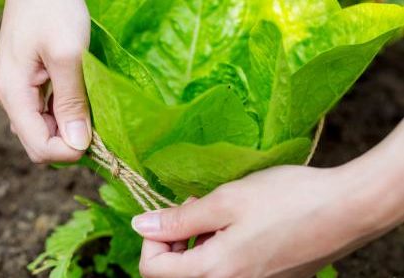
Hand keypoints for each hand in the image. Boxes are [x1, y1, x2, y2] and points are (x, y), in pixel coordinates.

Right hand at [0, 0, 91, 162]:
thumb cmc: (53, 9)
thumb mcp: (68, 54)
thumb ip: (71, 101)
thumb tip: (78, 144)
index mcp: (12, 94)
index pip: (38, 147)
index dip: (68, 152)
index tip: (96, 139)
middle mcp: (8, 98)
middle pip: (37, 143)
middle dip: (68, 143)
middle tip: (97, 124)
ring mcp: (14, 92)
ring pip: (40, 130)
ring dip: (66, 129)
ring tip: (89, 109)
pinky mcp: (24, 84)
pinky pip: (42, 114)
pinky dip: (62, 115)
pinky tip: (79, 100)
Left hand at [133, 165, 398, 277]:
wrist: (347, 209)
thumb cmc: (288, 199)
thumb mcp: (226, 201)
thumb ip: (180, 219)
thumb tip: (140, 225)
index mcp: (215, 271)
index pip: (153, 270)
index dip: (151, 240)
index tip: (168, 216)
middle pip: (176, 275)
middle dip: (174, 243)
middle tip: (194, 211)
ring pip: (203, 273)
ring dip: (198, 245)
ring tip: (218, 215)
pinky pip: (229, 273)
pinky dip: (221, 252)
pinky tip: (239, 227)